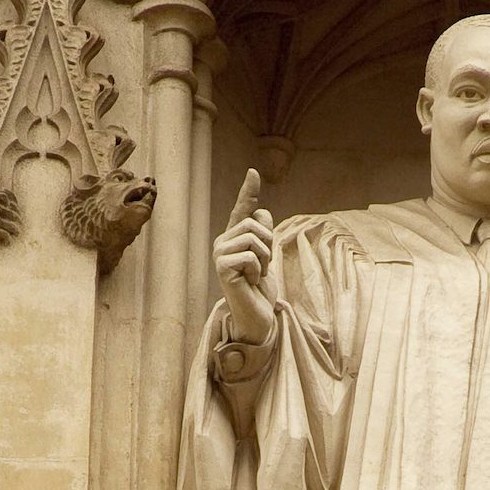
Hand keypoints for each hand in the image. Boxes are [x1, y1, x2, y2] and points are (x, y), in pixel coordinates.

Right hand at [213, 169, 276, 345]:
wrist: (256, 317)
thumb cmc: (260, 288)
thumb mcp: (266, 257)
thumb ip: (264, 235)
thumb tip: (261, 212)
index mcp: (234, 238)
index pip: (242, 210)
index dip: (248, 191)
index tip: (253, 172)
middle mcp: (223, 242)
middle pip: (255, 224)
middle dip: (269, 246)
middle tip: (262, 268)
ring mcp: (219, 254)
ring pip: (254, 238)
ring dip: (265, 260)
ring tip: (256, 276)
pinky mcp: (221, 267)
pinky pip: (250, 255)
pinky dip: (258, 271)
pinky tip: (250, 283)